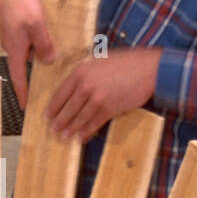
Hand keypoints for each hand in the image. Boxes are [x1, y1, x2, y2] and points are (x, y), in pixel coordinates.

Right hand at [0, 0, 54, 107]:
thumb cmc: (18, 5)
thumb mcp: (36, 25)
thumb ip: (44, 45)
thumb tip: (49, 62)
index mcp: (15, 50)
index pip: (19, 78)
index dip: (23, 93)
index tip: (26, 107)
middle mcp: (12, 46)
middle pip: (25, 66)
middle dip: (35, 75)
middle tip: (50, 84)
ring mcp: (13, 36)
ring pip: (28, 51)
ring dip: (39, 55)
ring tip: (56, 60)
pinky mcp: (15, 26)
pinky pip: (28, 40)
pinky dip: (38, 43)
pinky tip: (50, 39)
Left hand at [46, 48, 161, 142]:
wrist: (148, 69)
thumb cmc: (126, 62)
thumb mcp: (99, 60)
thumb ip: (86, 71)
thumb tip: (75, 83)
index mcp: (81, 72)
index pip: (61, 93)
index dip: (53, 106)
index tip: (48, 115)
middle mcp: (86, 85)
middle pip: (68, 108)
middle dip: (59, 121)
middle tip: (53, 129)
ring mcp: (97, 98)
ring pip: (79, 118)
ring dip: (70, 129)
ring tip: (64, 136)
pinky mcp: (109, 108)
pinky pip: (94, 123)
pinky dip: (87, 132)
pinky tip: (81, 137)